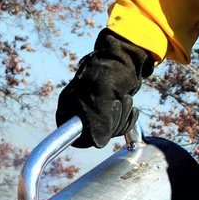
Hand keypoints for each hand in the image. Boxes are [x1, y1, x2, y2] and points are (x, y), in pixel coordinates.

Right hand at [55, 28, 153, 147]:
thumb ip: (97, 120)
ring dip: (122, 117)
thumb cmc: (110, 70)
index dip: (89, 133)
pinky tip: (130, 105)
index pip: (71, 133)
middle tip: (117, 103)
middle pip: (93, 135)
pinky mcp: (109, 111)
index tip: (103, 123)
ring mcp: (94, 110)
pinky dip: (127, 118)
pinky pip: (118, 127)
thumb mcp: (101, 95)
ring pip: (108, 132)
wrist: (127, 57)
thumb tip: (98, 142)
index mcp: (68, 104)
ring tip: (125, 98)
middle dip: (112, 122)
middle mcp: (78, 109)